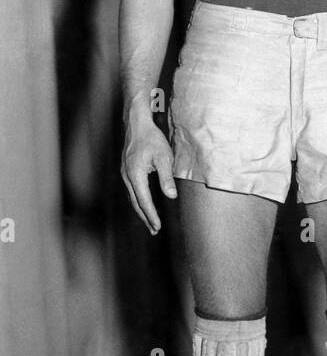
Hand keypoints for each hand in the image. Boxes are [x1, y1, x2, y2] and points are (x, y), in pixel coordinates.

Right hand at [121, 117, 176, 233]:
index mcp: (135, 176)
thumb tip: (171, 196)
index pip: (144, 201)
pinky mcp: (126, 170)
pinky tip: (144, 203)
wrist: (136, 124)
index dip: (151, 216)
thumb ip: (166, 178)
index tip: (157, 227)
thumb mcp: (164, 157)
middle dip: (145, 217)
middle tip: (154, 230)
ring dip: (141, 210)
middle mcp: (127, 177)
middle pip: (136, 203)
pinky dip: (138, 200)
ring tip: (150, 222)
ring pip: (133, 197)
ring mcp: (125, 174)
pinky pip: (132, 190)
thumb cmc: (152, 139)